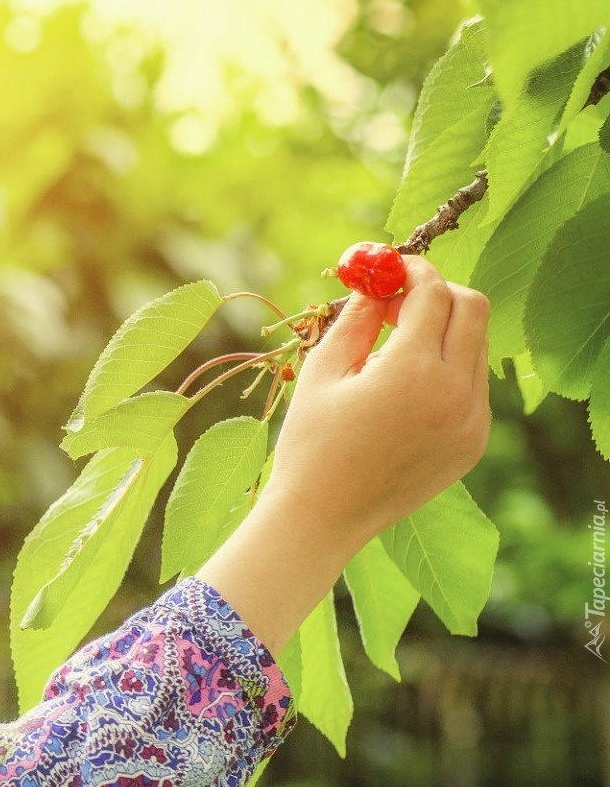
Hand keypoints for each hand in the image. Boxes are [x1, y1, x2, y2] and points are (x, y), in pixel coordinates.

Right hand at [258, 253, 491, 549]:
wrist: (323, 517)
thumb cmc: (310, 443)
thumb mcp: (323, 372)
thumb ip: (356, 318)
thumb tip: (376, 279)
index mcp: (410, 371)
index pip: (432, 293)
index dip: (411, 270)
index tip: (389, 268)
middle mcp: (454, 393)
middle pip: (472, 309)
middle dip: (438, 293)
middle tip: (398, 304)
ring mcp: (472, 420)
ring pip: (476, 347)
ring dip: (442, 334)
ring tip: (391, 358)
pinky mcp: (474, 442)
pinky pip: (474, 385)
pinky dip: (447, 372)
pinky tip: (403, 395)